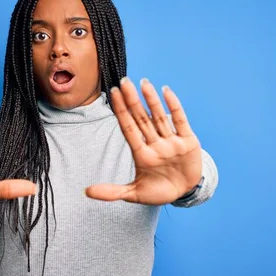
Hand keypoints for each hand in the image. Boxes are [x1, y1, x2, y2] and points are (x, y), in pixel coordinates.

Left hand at [85, 78, 202, 204]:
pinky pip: (180, 121)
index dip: (121, 112)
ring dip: (152, 100)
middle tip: (124, 81)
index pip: (129, 128)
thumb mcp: (134, 194)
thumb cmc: (158, 192)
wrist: (185, 194)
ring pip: (159, 117)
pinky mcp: (188, 142)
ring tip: (143, 83)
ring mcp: (171, 142)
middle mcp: (155, 144)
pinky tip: (166, 91)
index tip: (113, 94)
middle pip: (142, 119)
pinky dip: (174, 106)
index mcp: (142, 154)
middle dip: (132, 101)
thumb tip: (86, 192)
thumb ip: (112, 192)